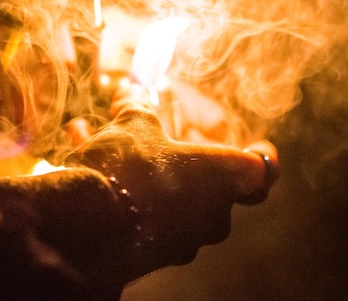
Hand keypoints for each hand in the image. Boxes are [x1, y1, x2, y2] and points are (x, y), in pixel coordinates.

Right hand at [67, 86, 278, 267]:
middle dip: (189, 166)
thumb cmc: (125, 168)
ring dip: (153, 179)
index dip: (260, 156)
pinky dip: (131, 199)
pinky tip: (100, 178)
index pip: (260, 169)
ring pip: (174, 202)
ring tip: (115, 155)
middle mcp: (212, 216)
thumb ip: (137, 106)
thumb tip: (131, 90)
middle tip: (164, 147)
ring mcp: (183, 242)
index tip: (257, 146)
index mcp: (222, 178)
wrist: (86, 225)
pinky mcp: (152, 258)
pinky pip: (146, 219)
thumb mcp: (132, 125)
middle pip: (213, 187)